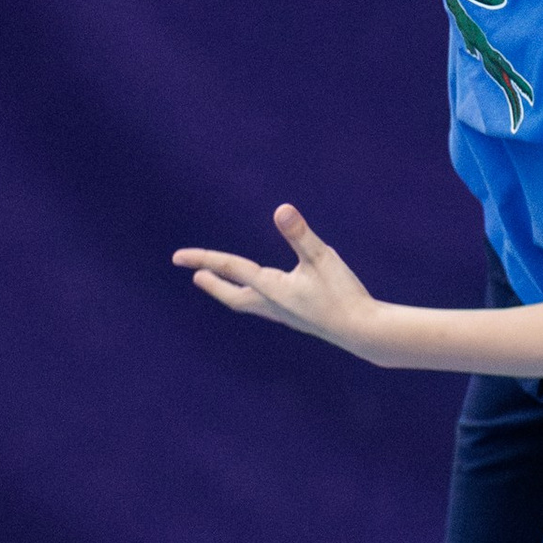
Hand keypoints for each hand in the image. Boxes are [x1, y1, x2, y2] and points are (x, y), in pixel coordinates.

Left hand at [173, 205, 386, 358]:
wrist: (363, 333)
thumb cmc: (344, 293)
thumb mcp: (322, 258)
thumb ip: (301, 234)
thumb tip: (281, 209)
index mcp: (272, 289)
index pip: (231, 269)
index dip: (204, 259)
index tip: (178, 258)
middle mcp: (273, 305)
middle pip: (233, 296)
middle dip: (213, 284)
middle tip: (194, 273)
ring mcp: (285, 315)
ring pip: (248, 303)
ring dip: (230, 292)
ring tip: (218, 283)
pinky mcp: (298, 318)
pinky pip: (265, 306)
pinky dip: (252, 297)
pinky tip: (263, 293)